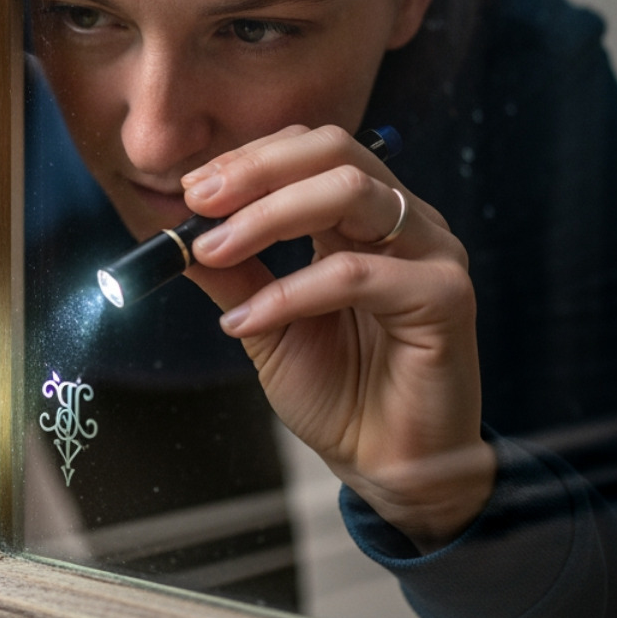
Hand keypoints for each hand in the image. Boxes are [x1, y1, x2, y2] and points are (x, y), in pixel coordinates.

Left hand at [180, 124, 493, 550]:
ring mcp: (432, 253)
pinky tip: (245, 323)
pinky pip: (356, 274)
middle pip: (333, 151)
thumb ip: (231, 275)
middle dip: (256, 170)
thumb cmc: (339, 392)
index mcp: (365, 217)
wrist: (387, 467)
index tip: (189, 190)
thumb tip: (171, 235)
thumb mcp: (265, 323)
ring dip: (266, 217)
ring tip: (211, 252)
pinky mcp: (445, 297)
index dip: (248, 159)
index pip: (310, 150)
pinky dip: (290, 292)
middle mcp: (404, 221)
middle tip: (198, 202)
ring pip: (349, 193)